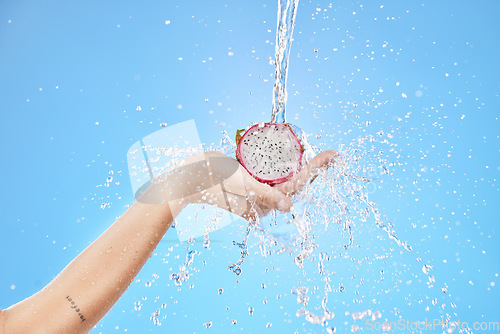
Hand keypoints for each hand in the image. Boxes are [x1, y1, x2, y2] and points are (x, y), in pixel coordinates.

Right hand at [170, 150, 337, 220]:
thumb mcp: (242, 187)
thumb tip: (288, 206)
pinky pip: (265, 168)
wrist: (185, 178)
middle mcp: (261, 199)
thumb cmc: (212, 184)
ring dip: (293, 160)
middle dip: (309, 165)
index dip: (317, 167)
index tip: (333, 153)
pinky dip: (274, 158)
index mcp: (263, 204)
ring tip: (307, 145)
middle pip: (292, 179)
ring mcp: (253, 188)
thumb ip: (265, 196)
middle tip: (325, 151)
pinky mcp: (244, 178)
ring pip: (279, 173)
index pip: (298, 184)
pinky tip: (281, 146)